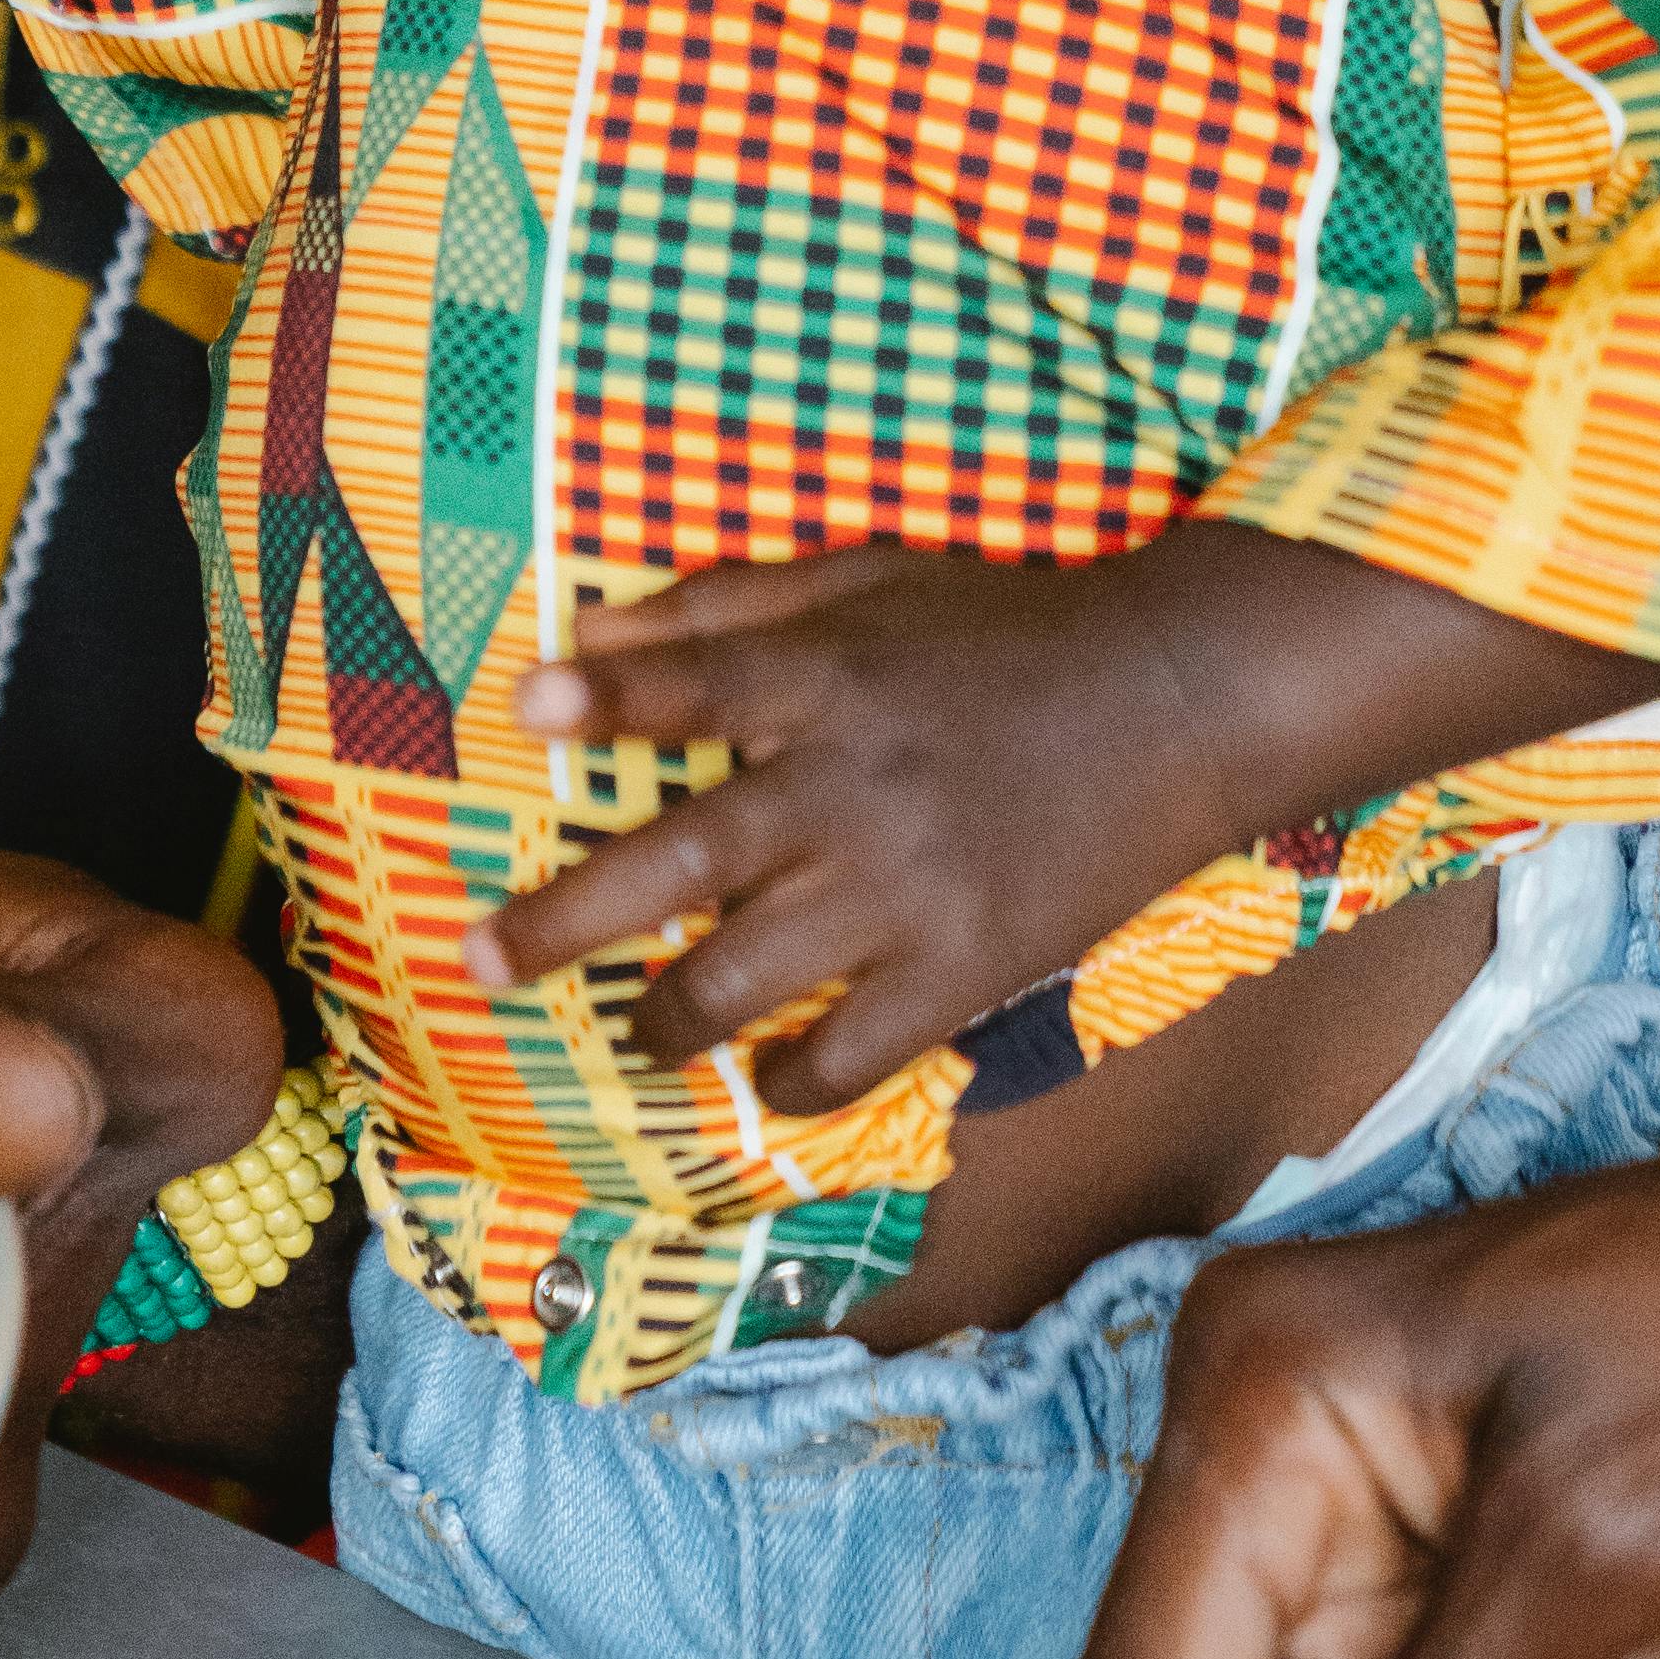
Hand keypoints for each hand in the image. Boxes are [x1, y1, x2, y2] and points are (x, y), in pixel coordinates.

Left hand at [467, 526, 1659, 1114]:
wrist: (1176, 704)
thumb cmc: (1006, 630)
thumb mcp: (870, 577)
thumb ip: (728, 603)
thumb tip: (589, 632)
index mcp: (825, 677)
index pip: (690, 687)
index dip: (604, 702)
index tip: (527, 709)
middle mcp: (848, 789)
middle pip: (677, 866)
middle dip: (563, 922)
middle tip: (482, 959)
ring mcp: (906, 891)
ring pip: (745, 982)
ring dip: (665, 1017)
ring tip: (633, 1030)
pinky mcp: (966, 969)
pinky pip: (853, 1055)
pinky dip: (793, 1082)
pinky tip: (762, 1081)